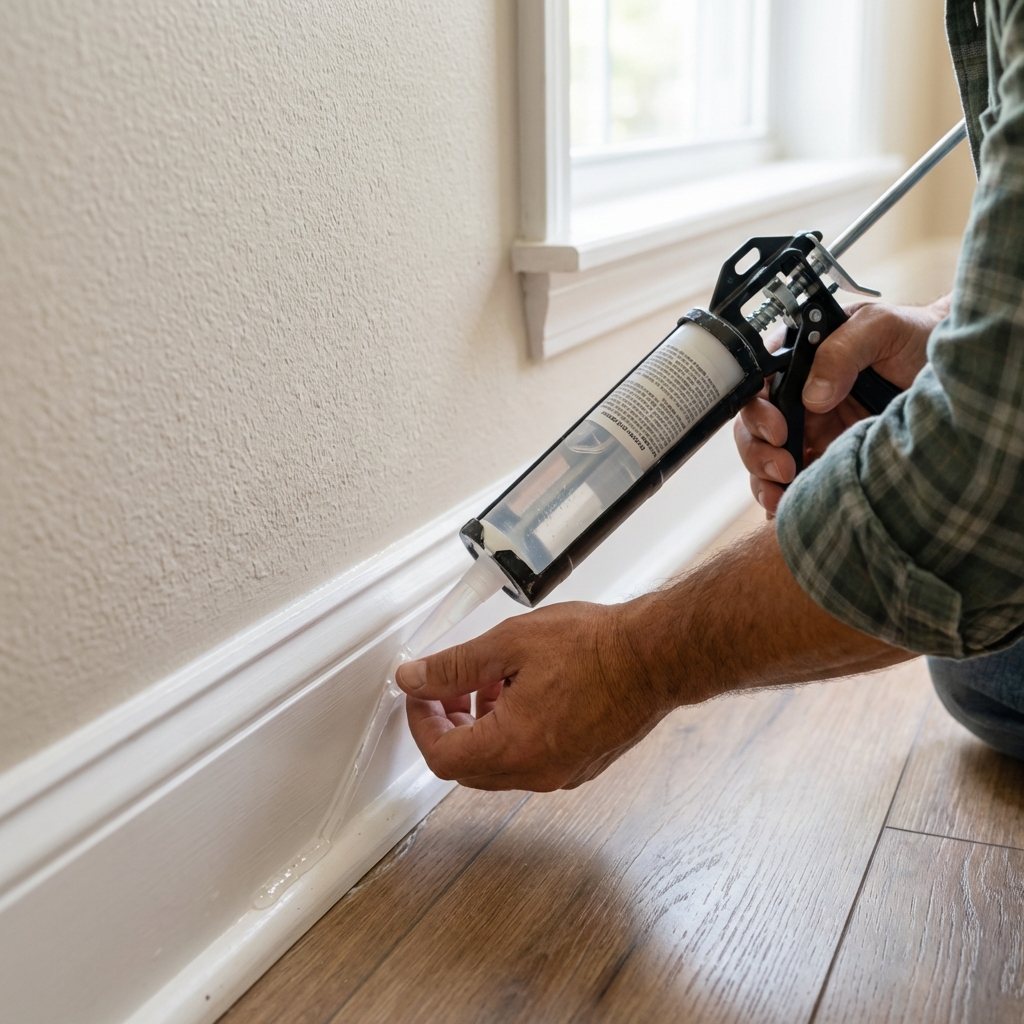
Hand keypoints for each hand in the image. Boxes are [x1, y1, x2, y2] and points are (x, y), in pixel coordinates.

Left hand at [395, 600, 672, 791]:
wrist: (655, 657)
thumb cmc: (594, 647)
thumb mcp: (509, 644)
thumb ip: (454, 666)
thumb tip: (414, 679)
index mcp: (513, 747)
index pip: (441, 755)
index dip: (421, 723)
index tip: (421, 692)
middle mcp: (536, 772)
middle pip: (466, 768)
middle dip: (449, 726)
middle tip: (449, 687)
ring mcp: (562, 773)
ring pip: (498, 766)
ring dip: (480, 729)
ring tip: (492, 681)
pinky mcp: (581, 766)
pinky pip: (529, 762)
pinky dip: (511, 735)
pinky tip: (523, 693)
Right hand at [733, 296, 949, 515]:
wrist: (958, 369)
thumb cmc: (918, 336)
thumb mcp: (881, 327)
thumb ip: (841, 350)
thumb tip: (811, 396)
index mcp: (801, 361)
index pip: (760, 386)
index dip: (759, 411)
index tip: (779, 430)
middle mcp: (800, 396)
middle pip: (754, 428)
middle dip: (759, 452)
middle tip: (783, 468)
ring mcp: (813, 429)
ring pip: (767, 459)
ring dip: (765, 481)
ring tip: (781, 497)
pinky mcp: (829, 456)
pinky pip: (795, 481)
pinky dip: (784, 497)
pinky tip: (787, 509)